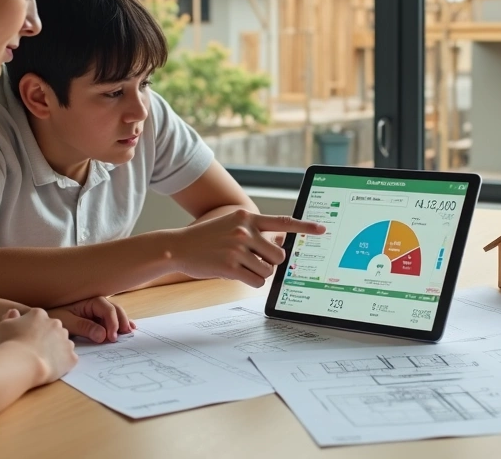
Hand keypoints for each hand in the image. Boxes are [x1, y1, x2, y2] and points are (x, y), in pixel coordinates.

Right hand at [0, 308, 76, 384]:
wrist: (21, 363)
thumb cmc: (8, 343)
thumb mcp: (2, 326)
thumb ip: (9, 317)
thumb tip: (14, 312)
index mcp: (39, 314)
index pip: (38, 318)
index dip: (31, 328)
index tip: (25, 338)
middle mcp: (56, 324)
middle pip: (53, 329)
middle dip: (46, 337)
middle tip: (35, 349)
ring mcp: (66, 340)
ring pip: (63, 342)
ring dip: (56, 348)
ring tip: (43, 359)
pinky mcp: (71, 357)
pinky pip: (69, 358)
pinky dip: (63, 362)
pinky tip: (52, 367)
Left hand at [48, 297, 135, 343]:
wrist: (46, 318)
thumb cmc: (55, 316)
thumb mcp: (67, 322)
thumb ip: (85, 327)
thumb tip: (103, 336)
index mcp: (90, 301)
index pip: (107, 310)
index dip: (112, 323)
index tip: (112, 337)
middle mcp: (96, 303)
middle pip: (115, 310)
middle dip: (121, 321)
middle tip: (125, 334)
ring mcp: (97, 311)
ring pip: (115, 314)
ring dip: (123, 322)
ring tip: (130, 332)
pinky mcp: (96, 318)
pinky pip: (110, 320)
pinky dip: (119, 324)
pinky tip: (127, 329)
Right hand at [172, 209, 324, 287]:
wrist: (178, 246)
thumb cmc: (208, 238)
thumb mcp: (232, 225)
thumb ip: (256, 232)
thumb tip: (280, 243)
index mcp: (248, 217)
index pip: (283, 222)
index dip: (305, 227)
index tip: (322, 229)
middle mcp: (245, 230)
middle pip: (279, 255)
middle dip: (272, 262)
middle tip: (255, 261)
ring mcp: (238, 248)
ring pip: (269, 270)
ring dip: (260, 273)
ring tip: (241, 266)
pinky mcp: (231, 267)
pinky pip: (257, 281)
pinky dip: (252, 282)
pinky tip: (237, 274)